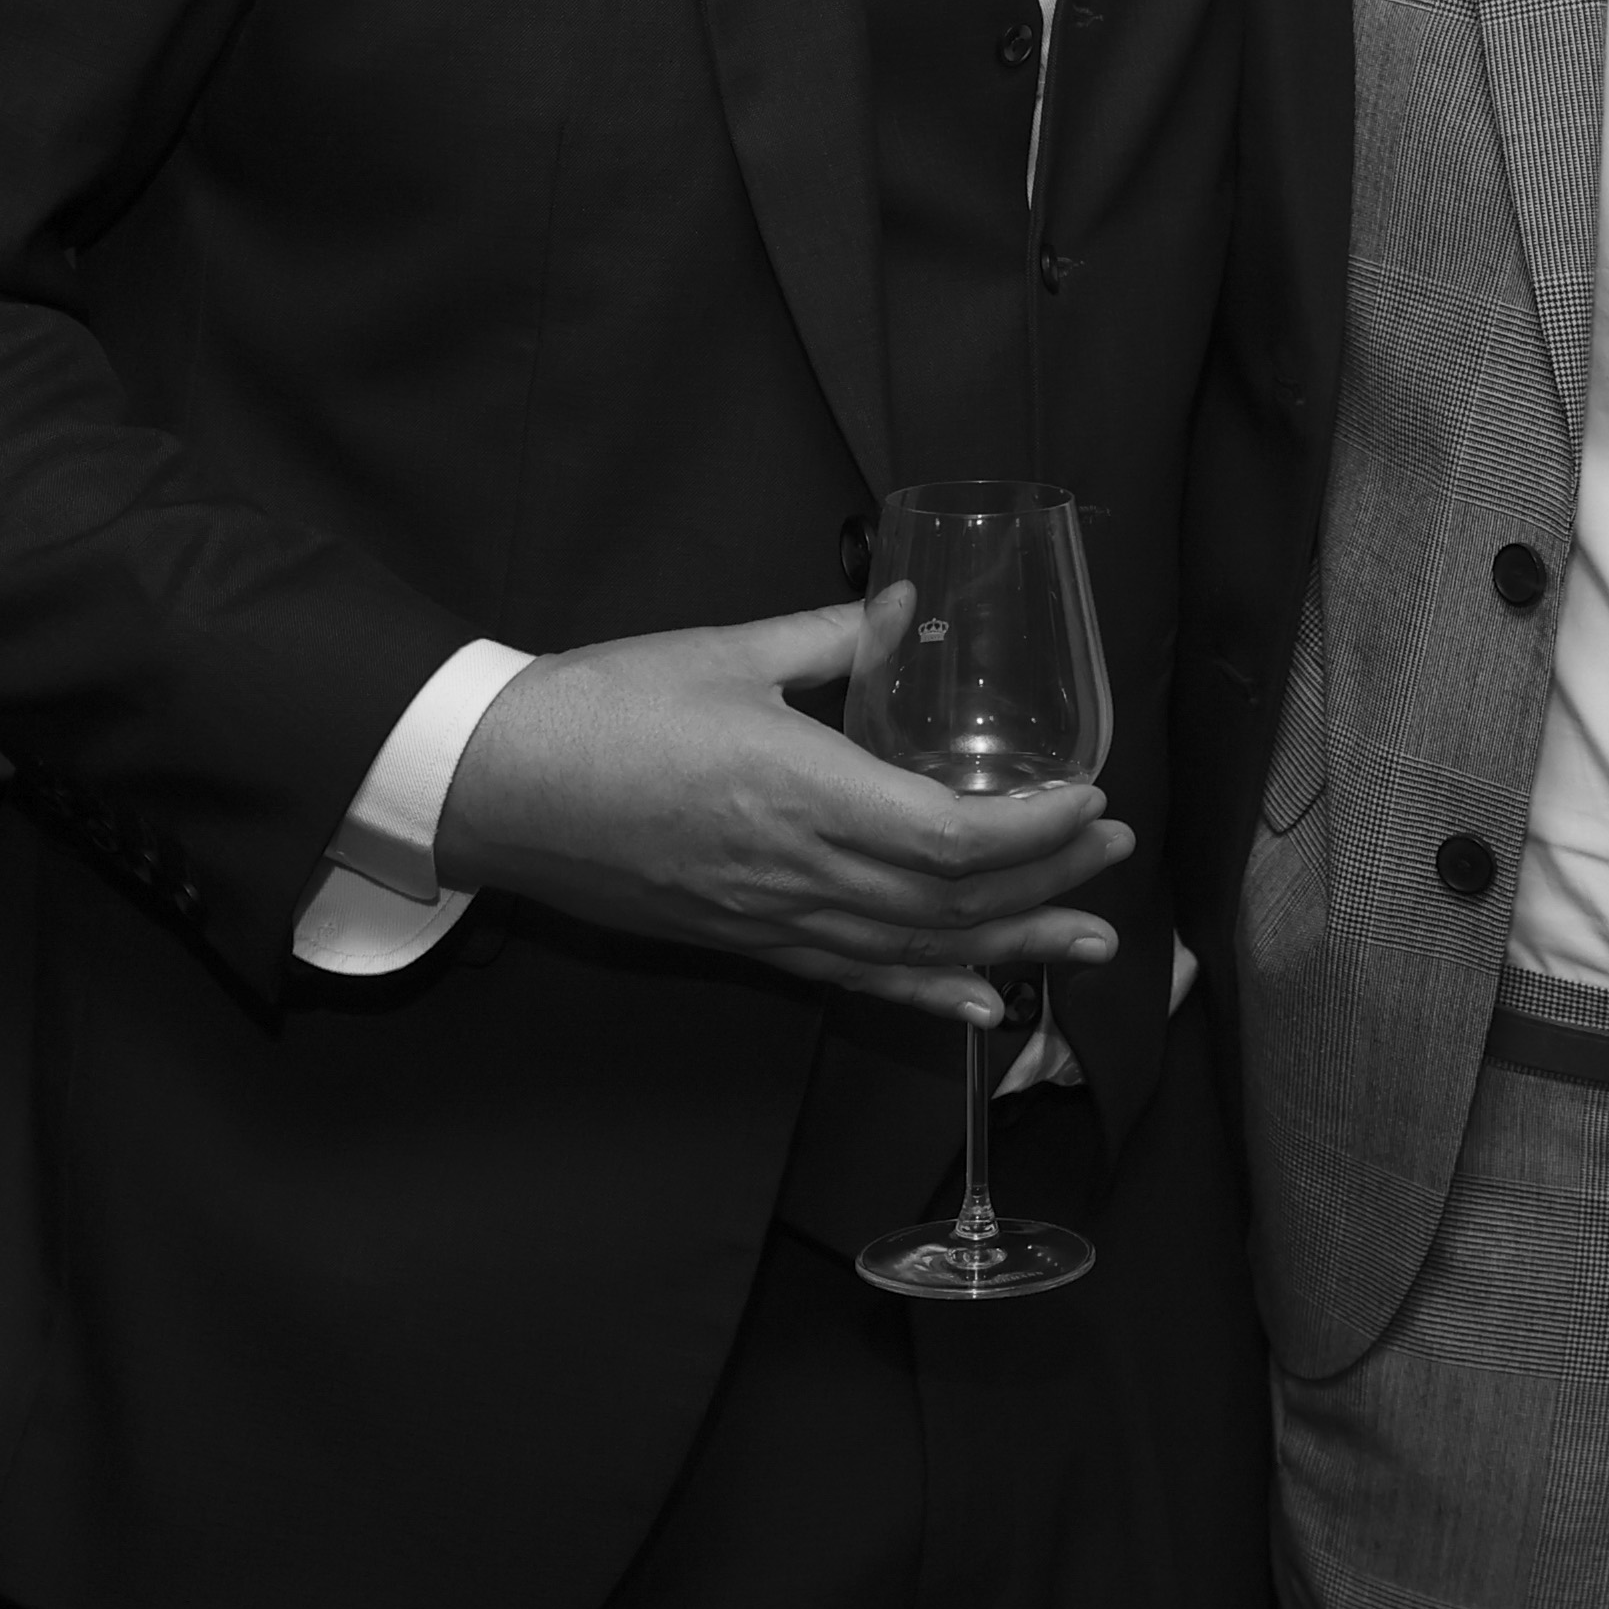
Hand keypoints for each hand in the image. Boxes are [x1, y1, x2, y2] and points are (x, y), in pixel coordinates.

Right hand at [432, 605, 1136, 1028]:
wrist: (491, 784)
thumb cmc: (602, 708)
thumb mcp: (727, 651)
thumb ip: (832, 635)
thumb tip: (910, 604)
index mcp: (803, 789)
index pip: (951, 835)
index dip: (1036, 830)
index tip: (1094, 801)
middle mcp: (797, 869)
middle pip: (951, 901)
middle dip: (1048, 884)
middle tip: (1117, 859)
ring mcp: (769, 916)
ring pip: (913, 949)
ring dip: (1010, 946)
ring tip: (1089, 942)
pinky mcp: (740, 940)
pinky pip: (849, 976)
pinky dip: (923, 992)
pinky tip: (980, 1004)